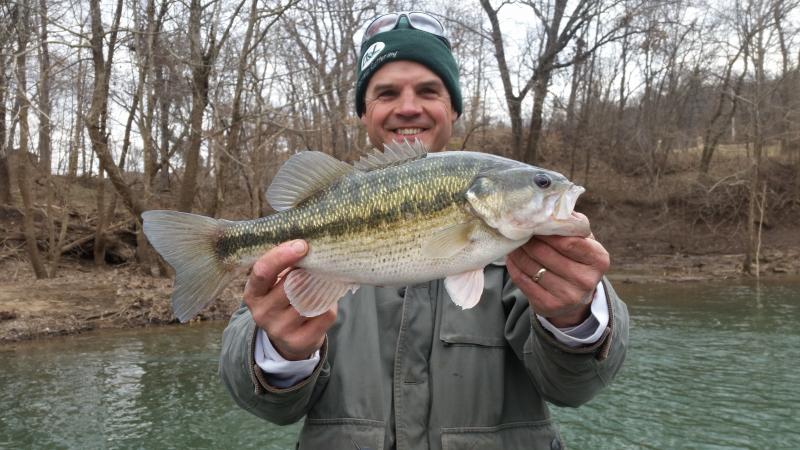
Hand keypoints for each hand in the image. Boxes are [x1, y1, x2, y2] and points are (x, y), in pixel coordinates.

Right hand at [243, 240, 336, 360]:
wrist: (287, 338)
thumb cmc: (284, 298)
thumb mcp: (275, 282)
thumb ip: (286, 266)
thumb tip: (309, 246)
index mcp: (253, 293)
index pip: (263, 271)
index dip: (282, 256)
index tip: (302, 245)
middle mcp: (262, 313)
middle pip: (290, 285)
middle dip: (309, 271)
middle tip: (321, 262)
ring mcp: (279, 330)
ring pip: (310, 300)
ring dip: (322, 287)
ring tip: (324, 281)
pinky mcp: (299, 341)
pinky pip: (324, 315)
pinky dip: (330, 305)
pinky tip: (325, 302)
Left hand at [506, 217, 609, 327]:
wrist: (575, 298)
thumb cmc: (576, 259)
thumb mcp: (583, 241)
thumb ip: (571, 223)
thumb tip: (551, 202)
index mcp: (599, 259)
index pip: (568, 241)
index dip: (547, 230)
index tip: (534, 222)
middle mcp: (586, 280)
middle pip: (546, 253)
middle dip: (529, 239)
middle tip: (517, 229)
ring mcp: (568, 296)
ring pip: (532, 266)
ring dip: (518, 251)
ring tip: (513, 241)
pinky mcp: (549, 306)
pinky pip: (523, 281)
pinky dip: (514, 266)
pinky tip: (512, 257)